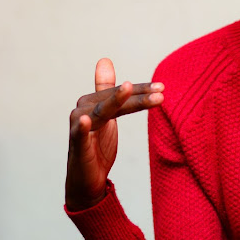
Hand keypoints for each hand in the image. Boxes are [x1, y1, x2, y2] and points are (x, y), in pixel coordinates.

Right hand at [65, 58, 163, 210]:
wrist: (86, 180)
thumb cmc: (96, 145)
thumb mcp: (108, 115)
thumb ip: (108, 89)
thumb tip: (104, 59)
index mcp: (93, 102)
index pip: (122, 93)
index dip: (141, 90)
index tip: (163, 87)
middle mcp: (84, 110)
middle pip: (115, 100)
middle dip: (138, 95)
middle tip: (161, 91)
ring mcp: (78, 127)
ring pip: (102, 112)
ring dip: (115, 101)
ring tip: (127, 89)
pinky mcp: (76, 146)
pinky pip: (78, 135)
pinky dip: (80, 127)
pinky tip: (84, 120)